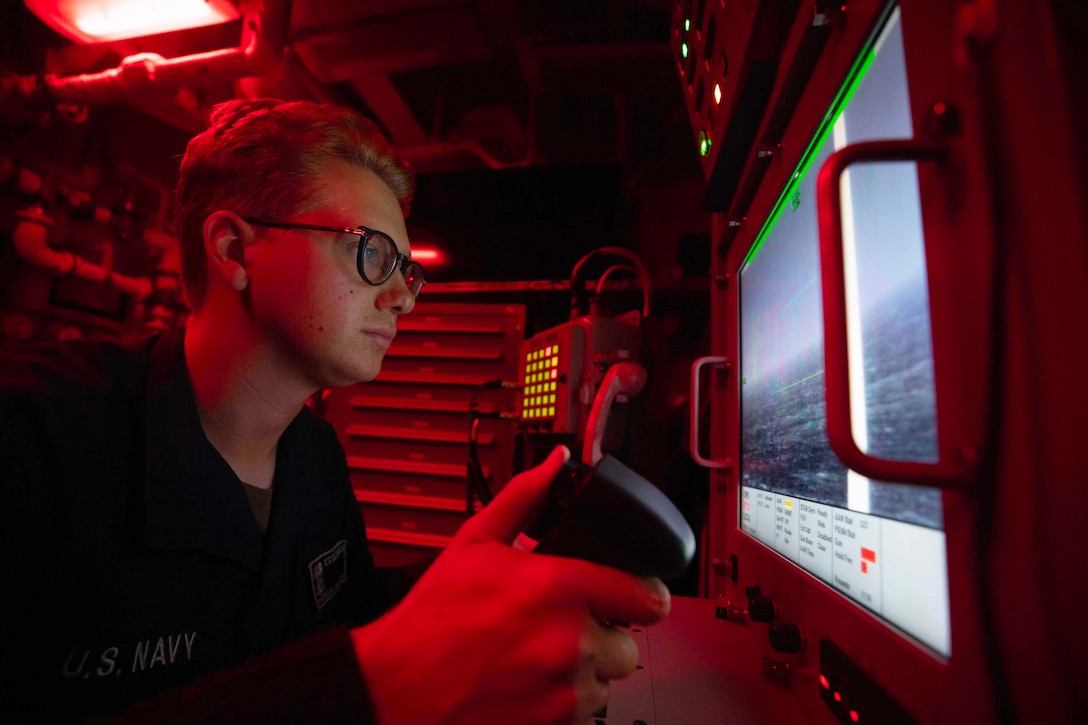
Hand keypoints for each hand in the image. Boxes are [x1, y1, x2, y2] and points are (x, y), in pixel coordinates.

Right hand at [352, 445, 670, 723]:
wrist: (395, 687)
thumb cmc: (431, 618)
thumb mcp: (475, 542)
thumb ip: (524, 499)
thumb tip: (555, 466)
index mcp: (557, 588)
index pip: (645, 596)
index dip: (645, 594)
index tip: (638, 596)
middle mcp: (569, 641)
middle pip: (629, 646)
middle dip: (605, 636)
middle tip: (567, 628)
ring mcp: (563, 690)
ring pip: (607, 683)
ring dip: (585, 672)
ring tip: (540, 657)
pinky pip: (585, 714)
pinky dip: (564, 702)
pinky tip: (529, 683)